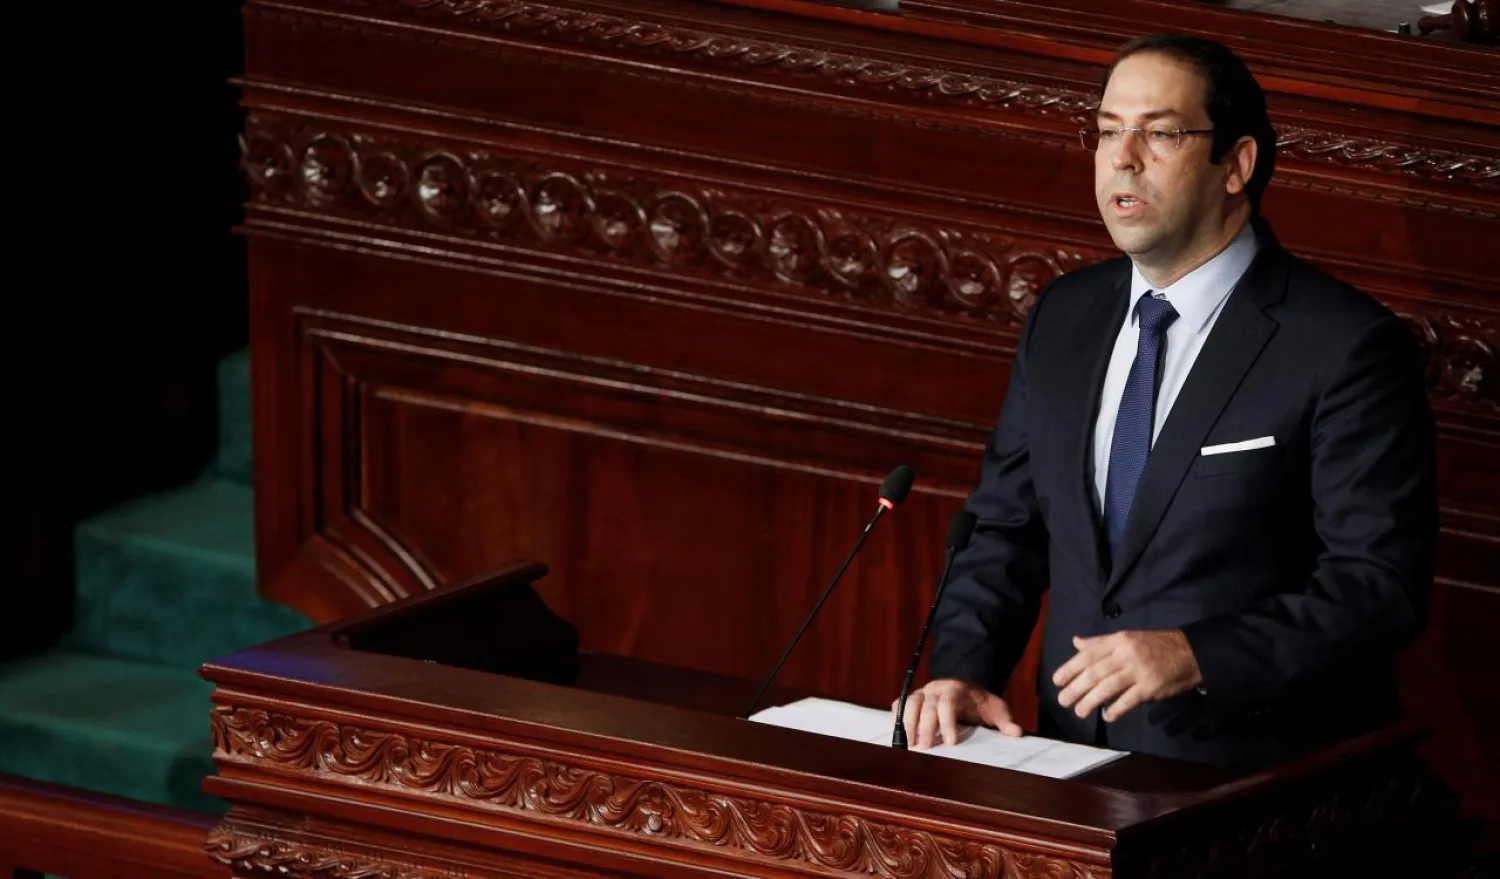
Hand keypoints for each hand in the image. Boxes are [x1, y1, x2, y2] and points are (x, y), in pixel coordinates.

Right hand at [892, 678, 1022, 748]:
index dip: (947, 722)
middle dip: (925, 728)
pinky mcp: (914, 699)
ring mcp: (923, 692)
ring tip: (909, 745)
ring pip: (909, 703)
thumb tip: (1016, 733)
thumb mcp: (996, 708)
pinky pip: (900, 703)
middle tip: (925, 750)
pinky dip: (897, 716)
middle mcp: (936, 688)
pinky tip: (898, 733)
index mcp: (956, 688)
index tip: (951, 743)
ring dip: (907, 724)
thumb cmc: (981, 702)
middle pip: (926, 706)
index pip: (948, 703)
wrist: (967, 689)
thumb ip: (1005, 720)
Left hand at [1053, 630, 1201, 722]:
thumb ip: (1100, 642)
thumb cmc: (1155, 645)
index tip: (1056, 681)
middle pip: (1095, 672)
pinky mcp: (1151, 687)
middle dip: (1076, 688)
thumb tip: (1076, 642)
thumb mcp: (1127, 637)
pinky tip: (1107, 716)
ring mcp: (1139, 671)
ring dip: (1091, 701)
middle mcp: (1126, 654)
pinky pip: (1129, 700)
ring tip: (1079, 711)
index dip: (1070, 668)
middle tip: (1062, 700)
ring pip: (1108, 687)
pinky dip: (1116, 709)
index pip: (1088, 654)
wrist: (1189, 652)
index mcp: (1118, 640)